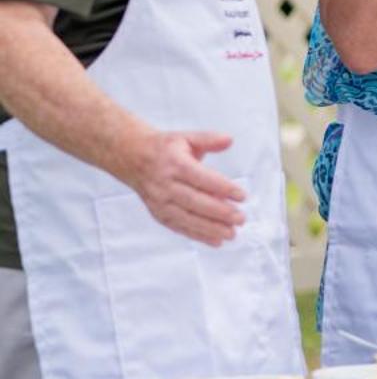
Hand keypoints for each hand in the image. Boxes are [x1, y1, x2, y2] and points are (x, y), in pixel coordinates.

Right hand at [115, 130, 246, 246]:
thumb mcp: (187, 137)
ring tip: (232, 233)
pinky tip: (216, 241)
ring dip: (210, 228)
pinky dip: (198, 235)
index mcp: (175, 164)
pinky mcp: (158, 213)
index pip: (202, 178)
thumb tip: (229, 140)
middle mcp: (165, 185)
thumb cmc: (166, 149)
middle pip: (195, 202)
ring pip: (187, 218)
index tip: (242, 196)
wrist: (132, 159)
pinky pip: (179, 227)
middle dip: (220, 212)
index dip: (223, 188)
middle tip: (240, 218)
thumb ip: (209, 139)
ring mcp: (160, 202)